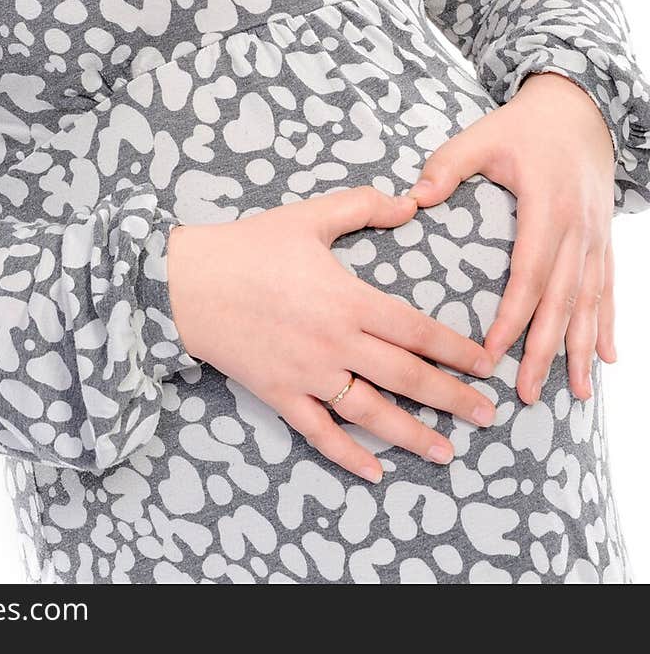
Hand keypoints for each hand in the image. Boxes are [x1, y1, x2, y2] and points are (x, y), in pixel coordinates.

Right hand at [166, 185, 496, 482]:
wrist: (188, 282)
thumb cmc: (249, 245)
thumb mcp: (309, 216)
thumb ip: (363, 207)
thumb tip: (411, 203)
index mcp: (348, 299)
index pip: (416, 330)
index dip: (455, 350)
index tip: (485, 365)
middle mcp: (335, 343)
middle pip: (405, 377)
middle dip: (451, 398)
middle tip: (487, 415)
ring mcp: (308, 374)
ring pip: (371, 412)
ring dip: (412, 434)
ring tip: (446, 451)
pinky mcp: (280, 394)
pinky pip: (319, 432)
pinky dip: (347, 455)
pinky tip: (374, 471)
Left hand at [406, 70, 616, 405]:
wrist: (577, 110)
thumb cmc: (523, 127)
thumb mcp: (482, 136)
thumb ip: (448, 164)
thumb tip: (415, 197)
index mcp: (546, 207)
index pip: (529, 274)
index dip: (512, 316)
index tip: (491, 352)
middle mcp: (578, 229)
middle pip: (562, 299)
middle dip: (546, 349)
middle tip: (527, 392)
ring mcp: (596, 237)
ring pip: (591, 301)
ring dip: (582, 348)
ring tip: (576, 393)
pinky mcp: (604, 239)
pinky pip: (608, 288)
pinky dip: (608, 324)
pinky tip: (607, 358)